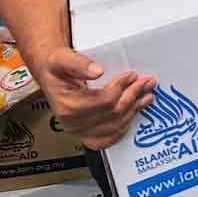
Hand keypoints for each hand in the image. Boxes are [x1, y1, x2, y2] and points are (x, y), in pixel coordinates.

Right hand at [38, 48, 155, 150]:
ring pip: (115, 126)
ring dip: (134, 110)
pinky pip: (109, 138)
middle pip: (113, 114)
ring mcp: (80, 131)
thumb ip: (78, 63)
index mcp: (67, 106)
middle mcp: (73, 123)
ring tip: (146, 96)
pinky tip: (134, 114)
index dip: (121, 87)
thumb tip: (97, 71)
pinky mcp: (87, 134)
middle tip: (146, 82)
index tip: (131, 75)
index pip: (104, 101)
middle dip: (133, 96)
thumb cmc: (55, 69)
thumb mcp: (62, 59)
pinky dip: (124, 126)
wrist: (50, 76)